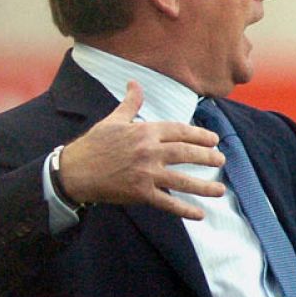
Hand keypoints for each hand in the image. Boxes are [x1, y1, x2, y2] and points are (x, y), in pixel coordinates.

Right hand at [58, 81, 225, 219]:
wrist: (74, 171)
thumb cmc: (94, 144)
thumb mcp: (114, 119)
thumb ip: (130, 103)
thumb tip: (134, 83)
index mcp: (145, 131)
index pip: (180, 131)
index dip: (200, 135)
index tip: (214, 139)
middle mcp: (149, 151)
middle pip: (186, 153)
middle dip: (207, 157)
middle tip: (221, 160)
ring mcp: (146, 173)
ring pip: (182, 180)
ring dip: (204, 186)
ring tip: (220, 189)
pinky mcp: (140, 193)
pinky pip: (167, 203)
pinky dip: (184, 210)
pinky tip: (200, 214)